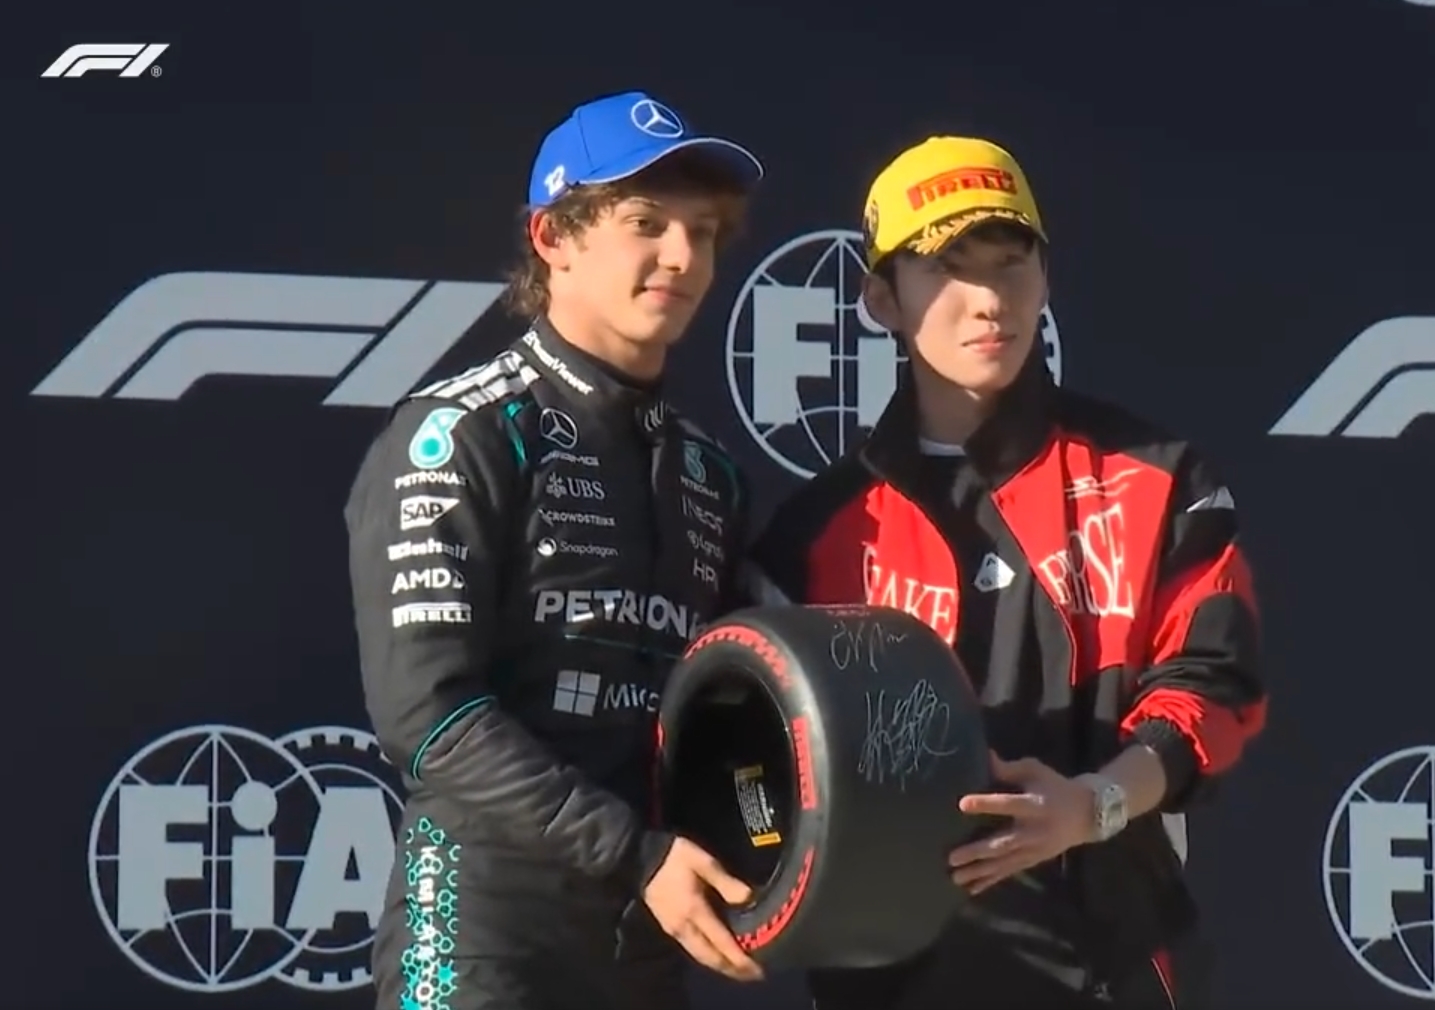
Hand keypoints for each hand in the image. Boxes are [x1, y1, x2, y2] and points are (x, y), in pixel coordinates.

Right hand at [643, 837, 764, 981]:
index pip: (721, 942)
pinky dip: (708, 957)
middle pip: (710, 958)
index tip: (758, 969)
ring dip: (720, 967)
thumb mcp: (703, 861)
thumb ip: (726, 881)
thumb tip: (749, 898)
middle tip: (753, 975)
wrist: (640, 858)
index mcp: (694, 911)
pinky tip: (716, 955)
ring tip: (738, 970)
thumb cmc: (674, 857)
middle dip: (732, 970)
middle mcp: (684, 927)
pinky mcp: (668, 927)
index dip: (740, 959)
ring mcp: (673, 930)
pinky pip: (692, 949)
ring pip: (700, 956)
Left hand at [947, 752, 1095, 895]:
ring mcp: (1033, 850)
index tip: (962, 804)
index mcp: (1034, 805)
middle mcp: (1033, 831)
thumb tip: (984, 757)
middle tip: (952, 858)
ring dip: (979, 872)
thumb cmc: (1055, 787)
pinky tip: (971, 889)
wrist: (1087, 814)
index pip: (1008, 804)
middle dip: (977, 852)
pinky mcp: (1032, 860)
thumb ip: (1010, 768)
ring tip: (955, 878)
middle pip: (1003, 843)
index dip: (986, 804)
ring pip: (1004, 863)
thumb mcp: (1036, 771)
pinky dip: (990, 881)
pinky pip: (1009, 872)